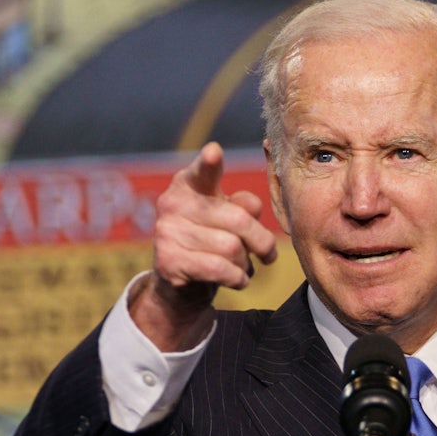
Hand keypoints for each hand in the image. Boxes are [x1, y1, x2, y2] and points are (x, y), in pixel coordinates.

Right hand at [132, 142, 277, 350]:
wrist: (180, 283)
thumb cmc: (213, 241)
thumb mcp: (230, 218)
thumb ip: (243, 206)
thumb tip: (250, 207)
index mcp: (190, 184)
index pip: (204, 170)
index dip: (209, 162)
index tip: (214, 152)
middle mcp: (173, 203)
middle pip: (239, 220)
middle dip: (262, 242)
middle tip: (269, 254)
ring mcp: (167, 231)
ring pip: (232, 248)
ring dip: (245, 263)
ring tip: (240, 266)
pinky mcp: (168, 261)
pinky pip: (219, 269)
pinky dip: (237, 278)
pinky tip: (237, 279)